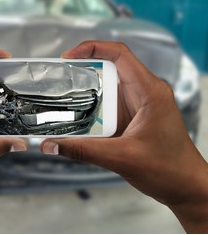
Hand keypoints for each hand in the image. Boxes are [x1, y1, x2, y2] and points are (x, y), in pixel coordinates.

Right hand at [41, 41, 207, 232]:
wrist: (185, 185)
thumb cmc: (168, 169)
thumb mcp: (121, 158)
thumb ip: (82, 150)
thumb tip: (50, 145)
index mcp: (150, 91)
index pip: (119, 54)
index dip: (91, 48)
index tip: (67, 56)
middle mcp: (145, 92)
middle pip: (110, 67)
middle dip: (83, 69)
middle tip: (59, 77)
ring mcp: (140, 103)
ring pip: (109, 86)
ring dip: (87, 89)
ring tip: (62, 94)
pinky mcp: (134, 115)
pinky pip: (110, 103)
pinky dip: (93, 105)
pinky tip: (78, 115)